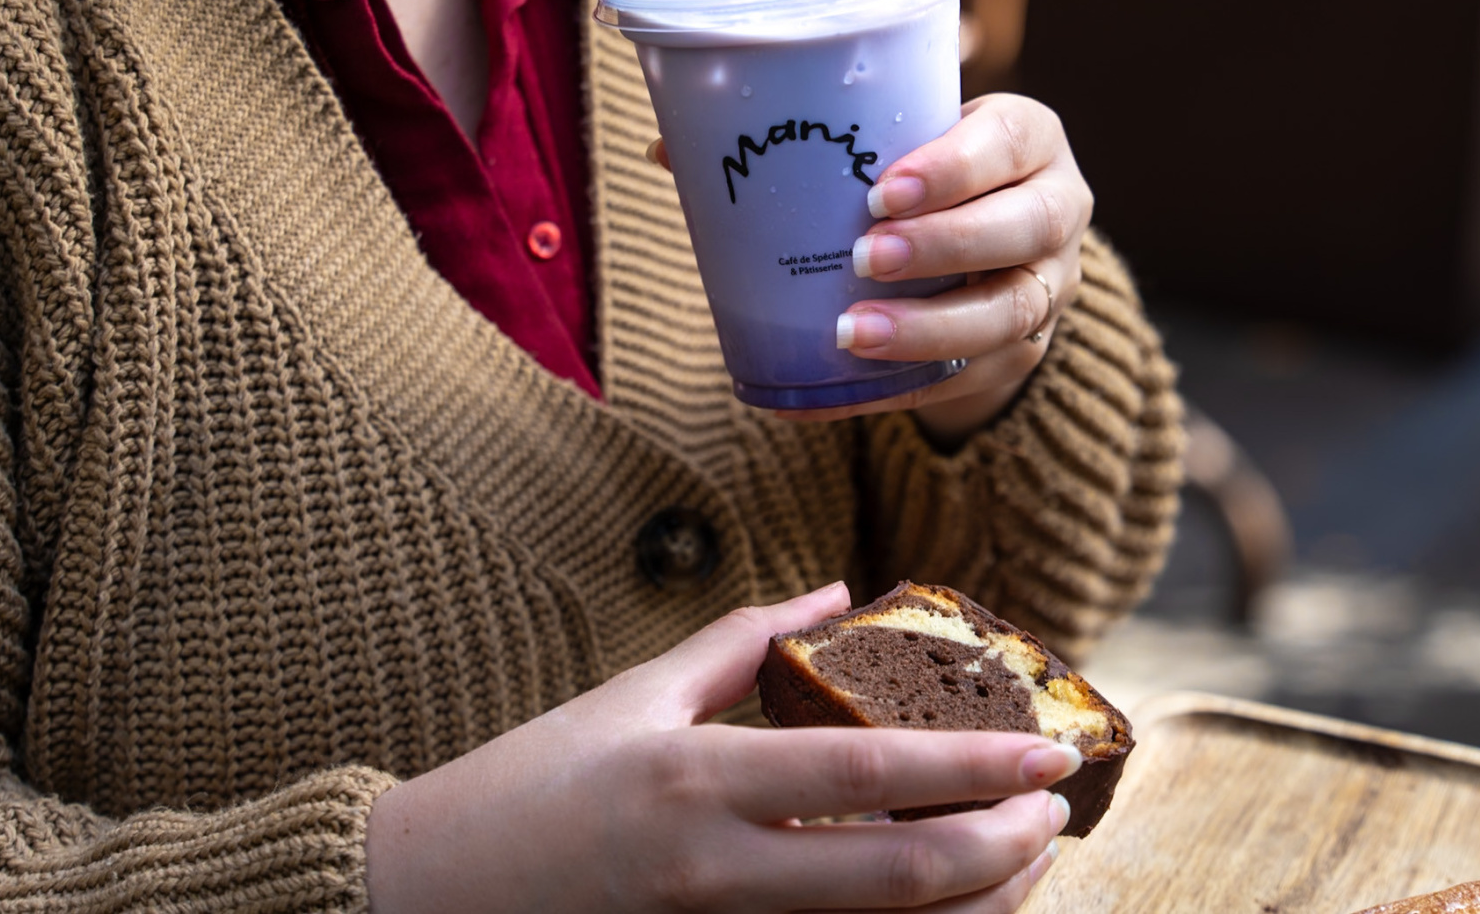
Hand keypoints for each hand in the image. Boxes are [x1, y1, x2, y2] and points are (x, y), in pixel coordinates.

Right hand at [364, 583, 1077, 912]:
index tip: (1045, 750)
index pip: (866, 771)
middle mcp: (714, 868)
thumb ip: (744, 643)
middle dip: (999, 851)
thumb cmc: (529, 784)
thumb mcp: (634, 694)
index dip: (971, 766)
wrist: (428, 895)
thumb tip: (837, 596)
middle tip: (1051, 811)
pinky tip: (940, 899)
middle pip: (897, 878)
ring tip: (1019, 858)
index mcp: (696, 777)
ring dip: (971, 905)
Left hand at [646, 94, 1091, 446]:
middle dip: (946, 245)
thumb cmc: (925, 176)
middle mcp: (1057, 212)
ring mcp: (1048, 288)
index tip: (881, 189)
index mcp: (1028, 141)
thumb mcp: (895, 142)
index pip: (1009, 143)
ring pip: (1010, 314)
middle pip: (1023, 229)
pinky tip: (832, 392)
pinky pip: (972, 378)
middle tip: (864, 257)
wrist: (987, 245)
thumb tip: (667, 148)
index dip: (954, 168)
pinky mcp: (1023, 352)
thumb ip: (807, 141)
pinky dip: (902, 386)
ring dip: (930, 327)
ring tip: (853, 332)